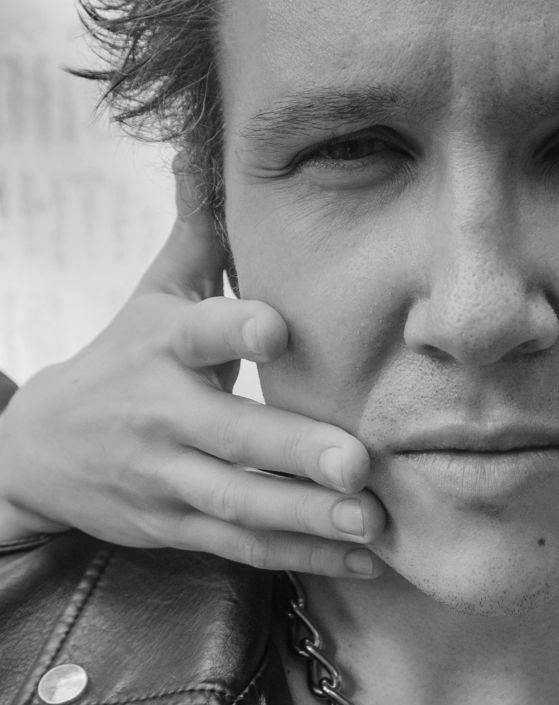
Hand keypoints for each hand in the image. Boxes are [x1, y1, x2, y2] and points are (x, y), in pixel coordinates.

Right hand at [0, 183, 384, 577]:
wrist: (40, 451)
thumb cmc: (121, 357)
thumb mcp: (152, 293)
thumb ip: (198, 232)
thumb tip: (204, 145)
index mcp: (162, 346)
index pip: (195, 333)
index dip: (233, 328)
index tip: (277, 327)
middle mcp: (163, 415)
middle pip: (231, 436)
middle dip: (296, 452)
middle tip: (360, 463)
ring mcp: (168, 479)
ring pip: (239, 504)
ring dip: (308, 518)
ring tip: (372, 524)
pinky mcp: (177, 527)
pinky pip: (245, 547)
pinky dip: (304, 557)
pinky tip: (364, 559)